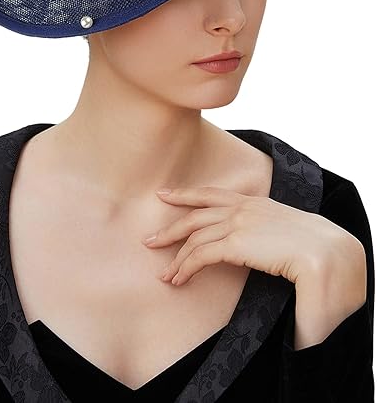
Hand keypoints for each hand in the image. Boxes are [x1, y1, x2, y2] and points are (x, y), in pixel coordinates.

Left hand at [141, 186, 361, 285]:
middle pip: (195, 214)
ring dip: (177, 259)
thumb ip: (267, 230)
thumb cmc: (311, 245)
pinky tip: (178, 280)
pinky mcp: (234, 243)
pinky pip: (201, 256)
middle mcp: (242, 208)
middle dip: (170, 227)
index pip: (212, 194)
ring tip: (165, 274)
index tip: (167, 194)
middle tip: (150, 239)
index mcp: (253, 202)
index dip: (187, 194)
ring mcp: (237, 223)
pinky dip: (185, 268)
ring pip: (194, 238)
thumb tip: (260, 243)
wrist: (323, 251)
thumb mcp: (285, 229)